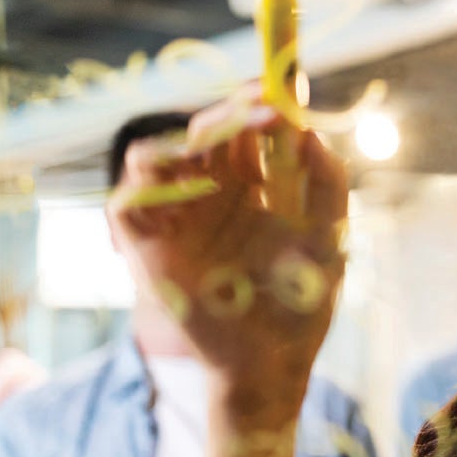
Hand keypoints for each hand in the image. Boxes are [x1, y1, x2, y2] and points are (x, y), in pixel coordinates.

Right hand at [110, 93, 348, 420]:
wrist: (272, 364)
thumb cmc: (303, 305)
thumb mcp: (330, 240)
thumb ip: (328, 186)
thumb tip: (312, 132)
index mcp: (252, 186)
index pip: (244, 127)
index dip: (257, 103)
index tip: (282, 92)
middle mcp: (210, 195)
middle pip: (202, 131)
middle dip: (229, 113)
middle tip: (264, 114)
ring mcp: (175, 220)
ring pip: (153, 154)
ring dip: (185, 141)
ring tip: (225, 148)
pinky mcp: (147, 250)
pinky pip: (126, 204)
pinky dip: (146, 188)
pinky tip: (188, 190)